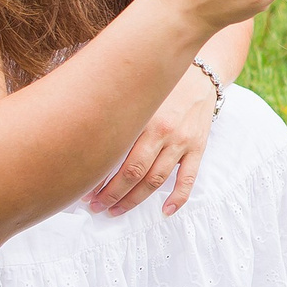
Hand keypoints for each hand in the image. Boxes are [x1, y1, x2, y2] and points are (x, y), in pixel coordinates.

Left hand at [85, 67, 216, 217]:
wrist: (201, 75)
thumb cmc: (162, 86)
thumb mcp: (136, 95)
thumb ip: (118, 116)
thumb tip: (89, 142)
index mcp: (144, 118)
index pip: (117, 157)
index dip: (100, 179)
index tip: (85, 190)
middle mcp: (163, 131)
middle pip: (134, 173)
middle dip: (112, 194)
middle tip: (96, 206)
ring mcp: (182, 141)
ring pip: (156, 180)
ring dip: (134, 200)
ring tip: (116, 210)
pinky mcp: (198, 148)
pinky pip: (188, 178)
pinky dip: (177, 198)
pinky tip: (165, 211)